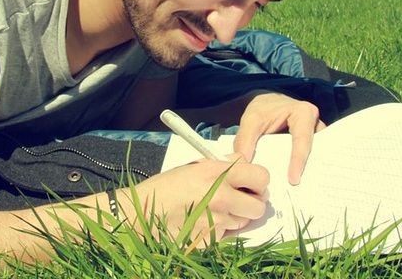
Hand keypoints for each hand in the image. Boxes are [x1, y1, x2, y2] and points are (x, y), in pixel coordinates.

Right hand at [127, 157, 268, 243]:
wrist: (140, 214)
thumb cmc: (164, 187)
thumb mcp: (193, 165)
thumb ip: (222, 163)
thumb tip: (243, 161)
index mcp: (216, 173)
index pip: (261, 177)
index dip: (259, 181)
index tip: (252, 183)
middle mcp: (220, 197)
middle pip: (260, 206)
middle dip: (253, 203)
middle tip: (241, 199)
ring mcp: (216, 221)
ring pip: (244, 222)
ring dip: (236, 217)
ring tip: (215, 209)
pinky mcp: (210, 240)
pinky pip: (227, 235)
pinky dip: (220, 230)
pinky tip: (203, 222)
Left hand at [233, 91, 323, 185]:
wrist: (269, 104)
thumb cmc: (263, 109)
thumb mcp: (251, 118)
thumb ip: (245, 137)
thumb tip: (243, 160)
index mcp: (303, 113)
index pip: (303, 139)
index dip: (298, 160)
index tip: (293, 180)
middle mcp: (315, 124)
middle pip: (314, 150)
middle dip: (309, 170)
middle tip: (301, 191)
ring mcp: (317, 136)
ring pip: (316, 156)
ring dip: (309, 172)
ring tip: (302, 192)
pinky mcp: (313, 145)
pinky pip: (311, 158)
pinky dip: (304, 170)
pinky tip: (296, 186)